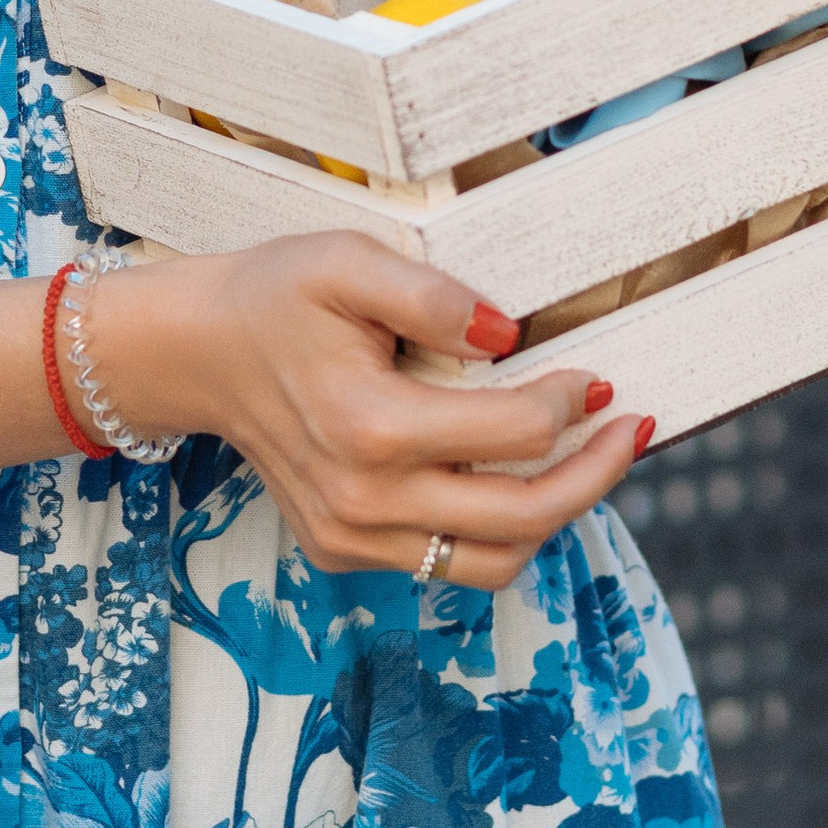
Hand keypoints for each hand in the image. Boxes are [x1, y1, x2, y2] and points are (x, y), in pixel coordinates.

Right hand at [79, 235, 646, 592]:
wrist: (198, 352)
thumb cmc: (276, 296)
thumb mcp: (348, 261)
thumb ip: (433, 296)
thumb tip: (508, 334)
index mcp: (370, 427)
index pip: (514, 434)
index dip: (570, 401)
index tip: (592, 373)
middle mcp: (363, 499)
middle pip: (522, 517)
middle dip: (595, 474)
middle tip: (630, 431)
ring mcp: (351, 536)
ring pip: (492, 563)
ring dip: (553, 518)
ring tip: (586, 464)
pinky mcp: (343, 550)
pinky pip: (447, 566)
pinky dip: (494, 532)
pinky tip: (511, 478)